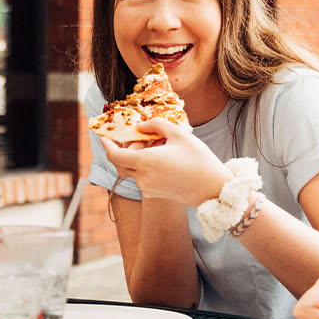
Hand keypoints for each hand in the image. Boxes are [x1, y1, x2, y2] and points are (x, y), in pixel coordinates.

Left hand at [101, 118, 231, 207]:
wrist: (214, 189)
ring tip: (158, 145)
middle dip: (125, 148)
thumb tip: (141, 126)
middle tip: (140, 136)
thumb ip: (156, 124)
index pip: (114, 155)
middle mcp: (142, 177)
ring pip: (133, 170)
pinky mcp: (155, 193)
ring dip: (137, 157)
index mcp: (144, 162)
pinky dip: (145, 166)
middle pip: (121, 163)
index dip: (107, 146)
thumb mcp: (178, 134)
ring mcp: (148, 188)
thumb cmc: (198, 159)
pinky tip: (163, 157)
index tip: (104, 137)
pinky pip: (142, 177)